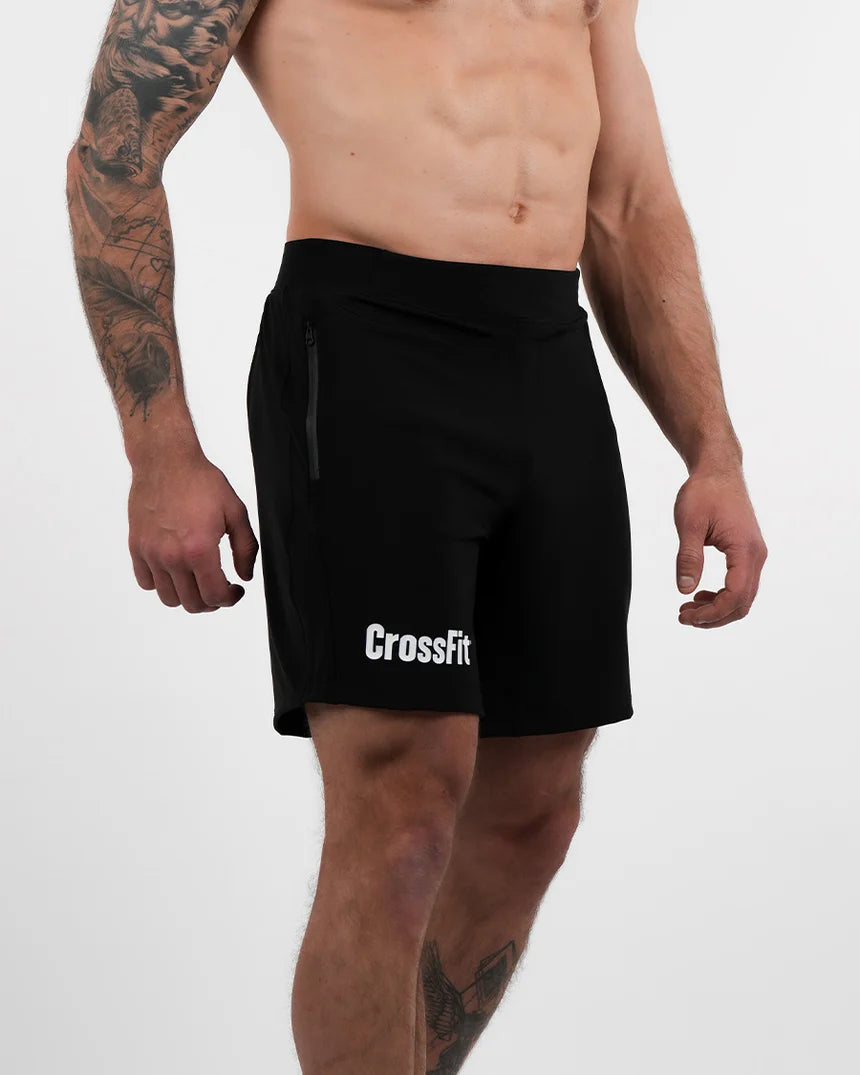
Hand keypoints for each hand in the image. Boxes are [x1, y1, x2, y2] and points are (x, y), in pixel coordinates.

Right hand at [128, 450, 258, 612]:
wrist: (166, 461)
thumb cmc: (200, 481)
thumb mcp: (236, 512)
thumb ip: (246, 548)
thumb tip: (245, 576)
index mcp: (199, 549)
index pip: (215, 596)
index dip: (230, 599)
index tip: (235, 590)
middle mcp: (172, 557)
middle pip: (192, 604)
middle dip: (212, 601)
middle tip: (220, 587)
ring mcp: (151, 554)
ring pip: (168, 598)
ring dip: (187, 596)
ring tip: (197, 580)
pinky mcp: (136, 547)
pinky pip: (146, 582)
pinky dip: (161, 583)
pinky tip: (175, 570)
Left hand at [674, 467, 766, 627]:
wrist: (718, 470)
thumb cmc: (704, 492)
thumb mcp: (689, 524)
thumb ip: (688, 557)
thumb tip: (684, 589)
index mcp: (745, 550)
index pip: (735, 595)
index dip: (712, 613)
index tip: (686, 615)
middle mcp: (756, 555)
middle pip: (743, 603)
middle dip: (714, 616)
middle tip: (684, 616)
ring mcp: (754, 554)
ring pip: (743, 596)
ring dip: (718, 608)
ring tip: (688, 608)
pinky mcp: (747, 552)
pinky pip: (741, 583)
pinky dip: (722, 595)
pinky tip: (700, 593)